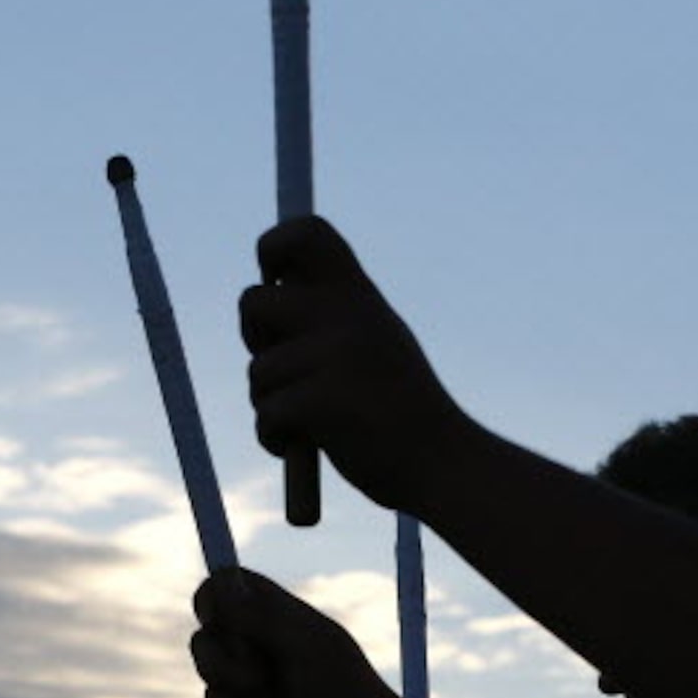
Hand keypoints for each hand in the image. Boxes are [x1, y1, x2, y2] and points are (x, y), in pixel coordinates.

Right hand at [191, 567, 412, 697]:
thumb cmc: (345, 693)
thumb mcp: (304, 646)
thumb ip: (260, 617)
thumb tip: (219, 587)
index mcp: (275, 617)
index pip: (224, 590)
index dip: (210, 601)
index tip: (215, 620)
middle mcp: (259, 649)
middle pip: (203, 644)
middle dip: (223, 669)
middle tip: (259, 682)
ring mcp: (255, 691)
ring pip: (212, 694)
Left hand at [241, 217, 468, 513]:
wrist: (444, 464)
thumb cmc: (401, 411)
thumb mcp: (377, 342)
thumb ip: (331, 315)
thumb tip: (265, 293)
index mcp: (361, 294)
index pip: (306, 232)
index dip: (272, 246)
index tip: (272, 280)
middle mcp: (348, 314)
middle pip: (253, 300)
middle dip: (253, 338)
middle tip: (282, 369)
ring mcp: (335, 355)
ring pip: (258, 371)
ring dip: (269, 404)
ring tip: (311, 423)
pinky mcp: (320, 400)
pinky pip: (266, 414)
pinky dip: (274, 438)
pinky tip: (306, 448)